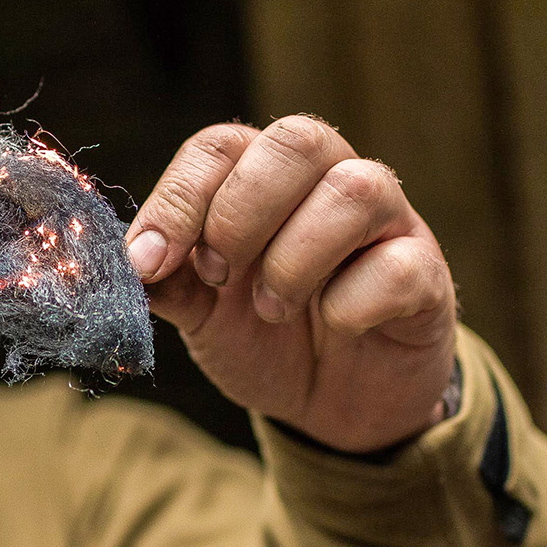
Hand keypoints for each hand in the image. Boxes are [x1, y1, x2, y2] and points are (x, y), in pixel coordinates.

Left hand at [126, 116, 456, 452]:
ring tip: (270, 309)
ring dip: (295, 257)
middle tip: (217, 276)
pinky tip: (334, 326)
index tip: (148, 260)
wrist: (333, 406)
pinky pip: (400, 265)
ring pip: (357, 189)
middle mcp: (330, 182)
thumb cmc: (267, 340)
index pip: (220, 144)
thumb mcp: (201, 314)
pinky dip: (352, 302)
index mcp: (265, 179)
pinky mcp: (426, 275)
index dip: (179, 197)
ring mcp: (388, 224)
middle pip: (296, 140)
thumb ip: (165, 281)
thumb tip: (120, 263)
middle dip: (240, 213)